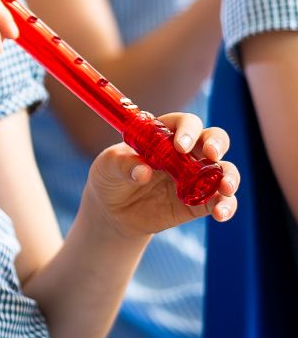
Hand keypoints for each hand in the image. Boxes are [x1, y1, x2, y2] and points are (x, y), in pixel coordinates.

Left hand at [84, 112, 238, 237]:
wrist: (112, 212)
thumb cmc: (109, 178)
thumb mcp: (106, 166)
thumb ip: (122, 163)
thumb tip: (143, 172)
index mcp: (164, 135)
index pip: (185, 123)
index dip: (187, 130)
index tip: (179, 146)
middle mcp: (186, 153)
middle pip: (214, 139)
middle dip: (217, 144)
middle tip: (211, 155)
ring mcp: (196, 177)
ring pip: (224, 170)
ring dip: (230, 177)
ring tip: (225, 189)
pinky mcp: (200, 202)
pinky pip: (221, 201)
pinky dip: (226, 205)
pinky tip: (220, 213)